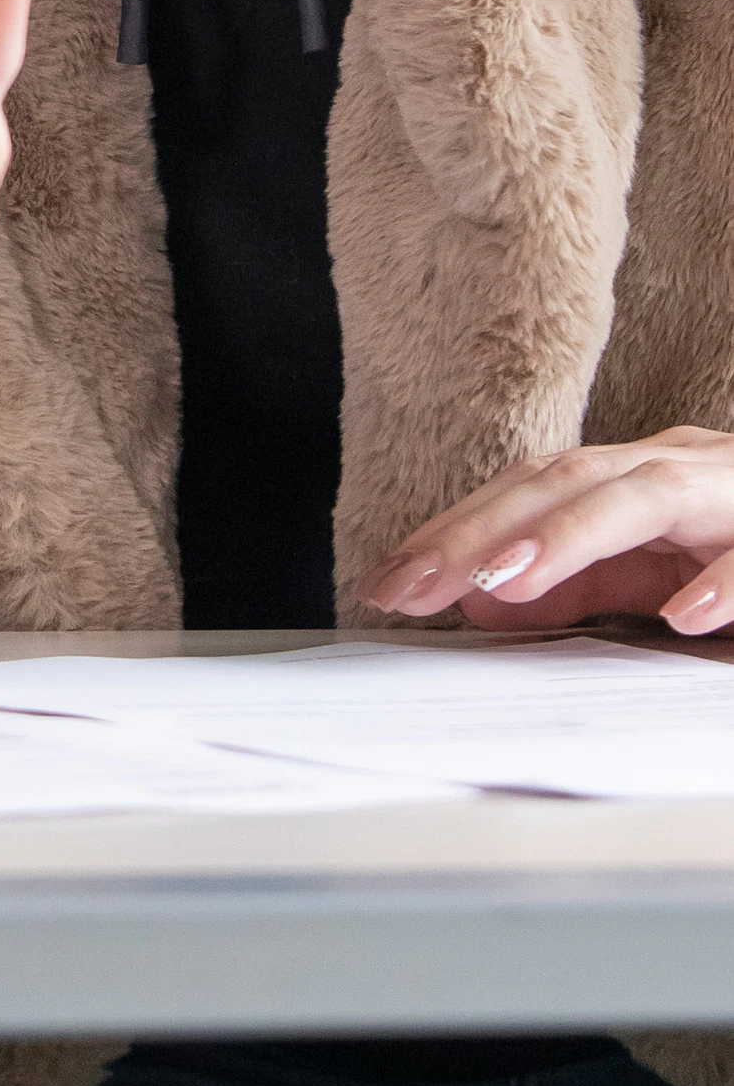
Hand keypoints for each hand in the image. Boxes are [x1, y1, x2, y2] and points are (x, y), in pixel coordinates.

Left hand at [369, 430, 733, 633]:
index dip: (450, 531)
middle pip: (559, 481)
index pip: (520, 493)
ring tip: (504, 579)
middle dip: (478, 532)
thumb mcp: (653, 568)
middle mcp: (673, 468)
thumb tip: (482, 601)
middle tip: (413, 582)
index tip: (387, 581)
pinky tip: (684, 616)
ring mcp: (731, 491)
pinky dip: (722, 585)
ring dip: (569, 538)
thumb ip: (578, 581)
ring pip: (642, 497)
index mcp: (632, 476)